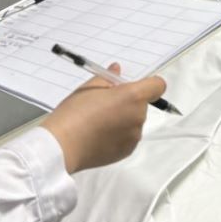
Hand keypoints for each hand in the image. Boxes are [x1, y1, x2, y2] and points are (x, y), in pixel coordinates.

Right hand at [39, 65, 167, 173]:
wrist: (62, 146)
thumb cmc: (75, 112)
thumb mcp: (89, 87)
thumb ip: (108, 77)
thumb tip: (116, 70)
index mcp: (133, 96)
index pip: (158, 85)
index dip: (148, 84)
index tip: (131, 87)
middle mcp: (138, 117)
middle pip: (142, 105)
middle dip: (128, 102)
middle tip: (104, 104)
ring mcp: (134, 136)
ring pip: (134, 122)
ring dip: (123, 119)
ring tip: (98, 122)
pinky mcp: (127, 151)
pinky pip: (128, 138)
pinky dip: (118, 135)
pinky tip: (98, 136)